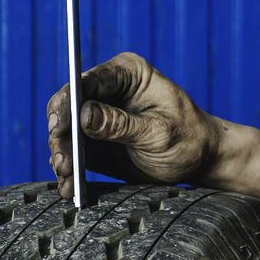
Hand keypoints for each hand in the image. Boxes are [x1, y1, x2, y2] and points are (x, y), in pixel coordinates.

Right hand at [48, 52, 221, 196]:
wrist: (200, 159)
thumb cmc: (189, 138)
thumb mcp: (159, 133)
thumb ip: (121, 125)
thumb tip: (83, 116)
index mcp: (128, 73)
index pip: (86, 82)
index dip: (67, 103)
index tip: (59, 128)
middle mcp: (108, 89)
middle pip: (68, 107)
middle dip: (61, 137)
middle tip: (64, 165)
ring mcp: (98, 115)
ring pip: (65, 132)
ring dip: (62, 156)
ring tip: (68, 180)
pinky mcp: (94, 140)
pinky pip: (72, 151)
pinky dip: (69, 170)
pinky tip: (70, 187)